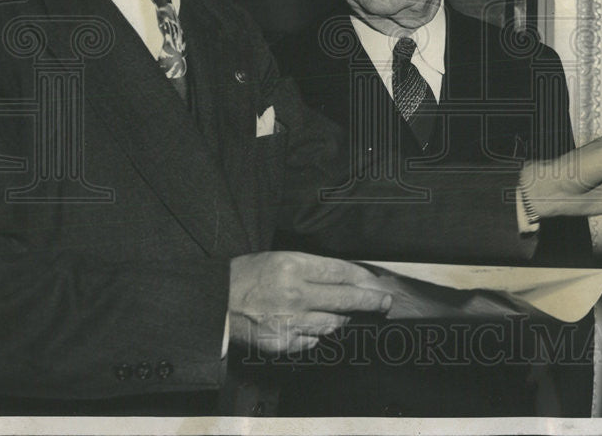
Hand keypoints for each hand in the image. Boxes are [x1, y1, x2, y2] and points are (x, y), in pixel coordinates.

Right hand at [228, 251, 391, 353]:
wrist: (216, 303)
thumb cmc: (250, 276)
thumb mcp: (282, 258)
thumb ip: (314, 269)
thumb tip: (348, 279)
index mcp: (294, 266)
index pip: (341, 273)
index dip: (363, 279)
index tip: (376, 284)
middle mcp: (295, 294)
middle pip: (346, 299)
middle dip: (371, 302)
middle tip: (385, 303)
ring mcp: (289, 321)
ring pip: (333, 323)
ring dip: (343, 319)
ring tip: (347, 314)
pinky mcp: (282, 343)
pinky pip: (313, 341)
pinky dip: (317, 334)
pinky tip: (312, 325)